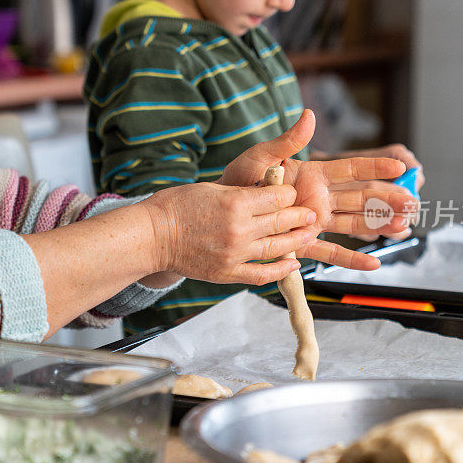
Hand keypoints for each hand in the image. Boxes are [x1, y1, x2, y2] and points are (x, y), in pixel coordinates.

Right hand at [141, 181, 318, 286]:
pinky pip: (261, 274)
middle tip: (312, 214)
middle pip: (283, 221)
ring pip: (277, 248)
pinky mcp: (227, 273)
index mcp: (235, 203)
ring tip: (309, 235)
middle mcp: (239, 230)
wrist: (151, 236)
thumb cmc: (175, 207)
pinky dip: (280, 270)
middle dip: (301, 216)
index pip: (278, 196)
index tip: (291, 193)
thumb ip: (241, 192)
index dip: (288, 193)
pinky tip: (292, 264)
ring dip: (298, 241)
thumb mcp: (210, 188)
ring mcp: (234, 254)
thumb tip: (267, 192)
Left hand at [219, 110, 418, 269]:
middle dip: (388, 198)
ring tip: (404, 226)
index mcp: (313, 174)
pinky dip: (351, 259)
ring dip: (379, 225)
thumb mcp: (259, 157)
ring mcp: (315, 220)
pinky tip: (373, 263)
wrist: (221, 212)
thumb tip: (309, 116)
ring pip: (354, 222)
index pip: (350, 168)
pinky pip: (331, 251)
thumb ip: (286, 141)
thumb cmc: (237, 180)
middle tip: (412, 201)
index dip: (375, 165)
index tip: (401, 164)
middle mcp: (320, 197)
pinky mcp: (305, 242)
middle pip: (361, 197)